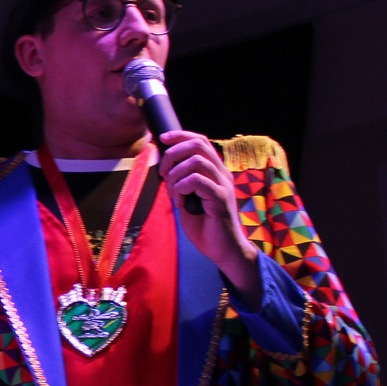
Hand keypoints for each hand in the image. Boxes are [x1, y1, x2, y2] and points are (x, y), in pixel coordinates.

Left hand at [155, 129, 261, 309]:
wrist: (224, 249)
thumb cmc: (206, 226)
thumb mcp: (189, 199)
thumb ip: (182, 183)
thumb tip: (165, 170)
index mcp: (215, 171)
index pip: (201, 141)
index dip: (180, 136)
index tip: (163, 139)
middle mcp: (222, 174)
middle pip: (198, 145)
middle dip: (173, 154)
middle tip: (164, 174)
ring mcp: (223, 185)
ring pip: (196, 161)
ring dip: (176, 175)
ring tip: (172, 193)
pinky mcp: (220, 199)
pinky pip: (197, 181)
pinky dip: (182, 188)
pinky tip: (181, 203)